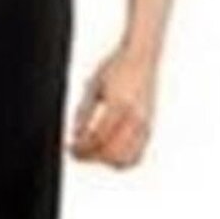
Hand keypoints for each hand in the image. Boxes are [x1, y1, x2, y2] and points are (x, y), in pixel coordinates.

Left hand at [69, 47, 156, 168]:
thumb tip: (75, 135)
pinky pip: (137, 155)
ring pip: (125, 159)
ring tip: (92, 152)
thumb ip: (84, 113)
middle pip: (111, 153)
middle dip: (91, 156)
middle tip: (77, 152)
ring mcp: (144, 124)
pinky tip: (108, 153)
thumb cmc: (117, 67)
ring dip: (106, 161)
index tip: (70, 149)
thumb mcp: (93, 86)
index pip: (97, 138)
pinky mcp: (149, 127)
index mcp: (119, 105)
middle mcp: (135, 117)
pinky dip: (121, 160)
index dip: (81, 148)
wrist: (141, 57)